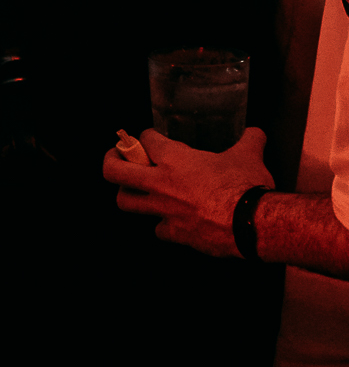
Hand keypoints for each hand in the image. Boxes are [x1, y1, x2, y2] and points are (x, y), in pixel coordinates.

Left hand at [101, 126, 273, 256]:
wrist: (252, 224)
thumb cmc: (246, 187)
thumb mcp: (249, 156)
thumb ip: (249, 140)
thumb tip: (256, 133)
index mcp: (174, 158)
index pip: (146, 139)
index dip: (148, 136)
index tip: (150, 139)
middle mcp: (162, 183)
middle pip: (115, 171)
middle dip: (111, 161)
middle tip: (116, 158)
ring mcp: (164, 210)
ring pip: (126, 202)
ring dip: (128, 194)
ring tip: (132, 189)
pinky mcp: (174, 233)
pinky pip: (157, 229)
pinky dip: (162, 225)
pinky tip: (169, 221)